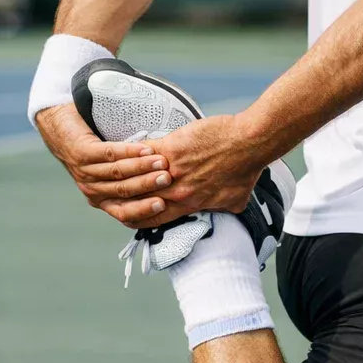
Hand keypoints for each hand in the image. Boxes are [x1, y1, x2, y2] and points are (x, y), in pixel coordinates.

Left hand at [34, 103, 172, 224]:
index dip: (144, 209)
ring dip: (141, 168)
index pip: (125, 212)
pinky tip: (145, 149)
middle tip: (168, 179)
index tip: (165, 203)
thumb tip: (166, 190)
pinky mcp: (81, 153)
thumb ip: (132, 183)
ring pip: (118, 172)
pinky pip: (109, 153)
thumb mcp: (113, 173)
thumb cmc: (95, 151)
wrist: (62, 128)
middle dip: (148, 185)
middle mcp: (93, 190)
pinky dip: (128, 151)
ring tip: (161, 162)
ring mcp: (85, 172)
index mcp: (102, 199)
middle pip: (124, 191)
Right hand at [121, 113, 269, 229]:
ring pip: (136, 175)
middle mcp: (177, 192)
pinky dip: (133, 150)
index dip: (138, 216)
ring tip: (114, 165)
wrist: (249, 144)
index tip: (129, 211)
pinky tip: (125, 146)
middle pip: (139, 198)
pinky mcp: (170, 148)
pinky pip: (143, 151)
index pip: (154, 219)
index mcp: (190, 204)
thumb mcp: (236, 199)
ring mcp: (171, 170)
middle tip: (113, 186)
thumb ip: (223, 207)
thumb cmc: (246, 168)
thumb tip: (225, 211)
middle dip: (125, 193)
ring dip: (125, 170)